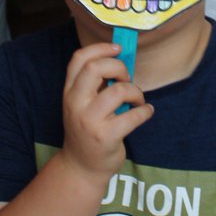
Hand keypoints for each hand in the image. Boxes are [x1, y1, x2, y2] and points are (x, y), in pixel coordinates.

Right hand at [61, 43, 153, 180]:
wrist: (81, 168)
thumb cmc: (88, 131)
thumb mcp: (82, 105)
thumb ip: (96, 85)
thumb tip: (122, 61)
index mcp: (69, 92)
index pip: (79, 59)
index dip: (100, 48)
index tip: (118, 48)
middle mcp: (75, 103)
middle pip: (95, 68)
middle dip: (119, 67)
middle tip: (127, 78)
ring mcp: (89, 121)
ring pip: (118, 91)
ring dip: (135, 92)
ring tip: (138, 100)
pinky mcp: (105, 137)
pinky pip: (133, 116)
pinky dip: (145, 111)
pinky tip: (146, 112)